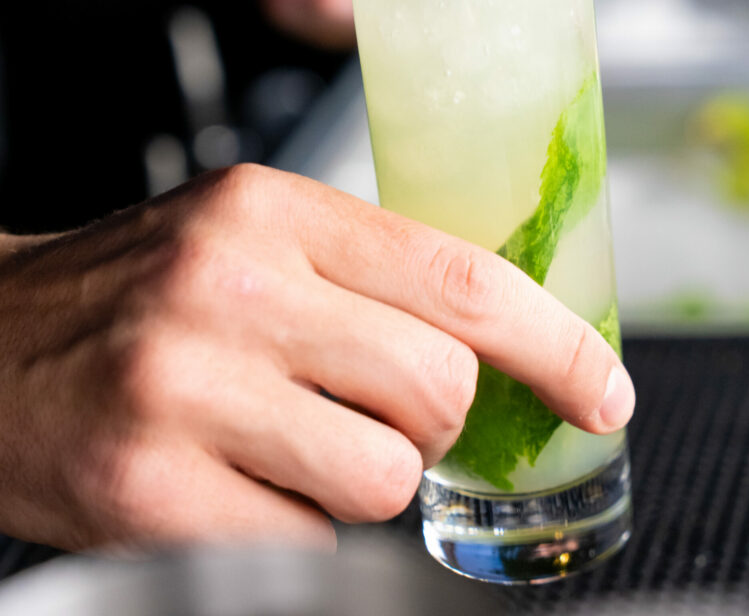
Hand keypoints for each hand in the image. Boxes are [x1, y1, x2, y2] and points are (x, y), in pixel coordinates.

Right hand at [0, 165, 632, 550]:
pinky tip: (243, 479)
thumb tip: (501, 335)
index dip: (554, 341)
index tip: (601, 389)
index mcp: (276, 213)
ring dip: (370, 474)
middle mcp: (234, 288)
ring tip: (299, 441)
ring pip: (386, 474)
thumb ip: (372, 273)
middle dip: (440, 418)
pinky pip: (309, 539)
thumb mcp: (257, 238)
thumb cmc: (144, 290)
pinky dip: (301, 523)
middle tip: (388, 409)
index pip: (462, 278)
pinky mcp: (152, 491)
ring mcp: (190, 390)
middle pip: (439, 384)